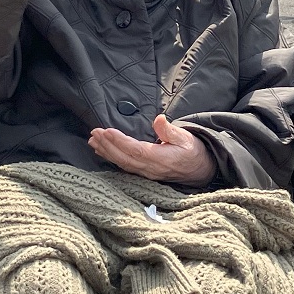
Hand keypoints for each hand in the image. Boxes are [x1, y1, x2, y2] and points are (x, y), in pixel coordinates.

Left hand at [88, 114, 216, 185]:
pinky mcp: (144, 174)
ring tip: (93, 141)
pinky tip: (104, 152)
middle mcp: (151, 169)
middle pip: (124, 158)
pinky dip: (113, 158)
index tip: (106, 132)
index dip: (120, 142)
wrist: (200, 170)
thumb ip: (170, 130)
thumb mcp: (185, 137)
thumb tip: (159, 119)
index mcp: (160, 159)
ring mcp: (146, 173)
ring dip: (106, 152)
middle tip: (94, 133)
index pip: (136, 150)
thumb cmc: (192, 151)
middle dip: (107, 146)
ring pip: (122, 164)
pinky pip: (125, 167)